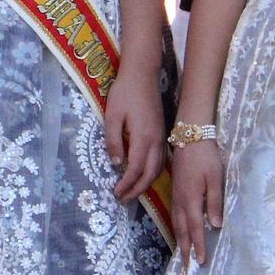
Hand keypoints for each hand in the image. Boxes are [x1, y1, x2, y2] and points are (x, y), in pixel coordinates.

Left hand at [103, 63, 165, 205]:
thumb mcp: (112, 116)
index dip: (126, 184)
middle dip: (136, 190)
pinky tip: (144, 175)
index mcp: (142, 138)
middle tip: (123, 199)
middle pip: (149, 174)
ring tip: (132, 192)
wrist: (143, 75)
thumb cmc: (125, 93)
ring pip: (157, 169)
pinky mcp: (162, 134)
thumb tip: (115, 163)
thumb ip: (113, 140)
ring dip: (145, 184)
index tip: (115, 193)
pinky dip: (153, 173)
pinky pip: (161, 161)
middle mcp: (155, 142)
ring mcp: (161, 138)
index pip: (135, 170)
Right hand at [170, 137, 224, 265]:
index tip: (200, 263)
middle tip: (187, 268)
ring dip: (180, 241)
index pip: (195, 228)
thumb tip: (214, 226)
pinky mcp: (176, 189)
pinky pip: (175, 215)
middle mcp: (180, 200)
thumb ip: (214, 202)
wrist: (190, 136)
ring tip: (183, 255)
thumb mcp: (214, 178)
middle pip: (181, 230)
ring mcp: (176, 195)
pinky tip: (180, 231)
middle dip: (185, 249)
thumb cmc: (205, 157)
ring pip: (176, 223)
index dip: (198, 246)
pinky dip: (177, 228)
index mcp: (191, 199)